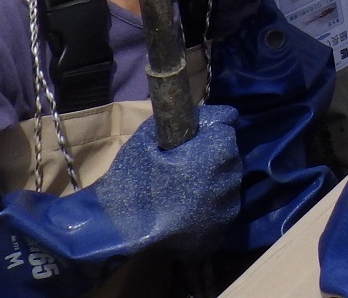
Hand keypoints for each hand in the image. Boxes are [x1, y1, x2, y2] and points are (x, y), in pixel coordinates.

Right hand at [93, 104, 241, 255]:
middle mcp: (230, 179)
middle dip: (211, 154)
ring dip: (212, 180)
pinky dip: (208, 205)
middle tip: (183, 163)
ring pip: (226, 182)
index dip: (206, 129)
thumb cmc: (132, 178)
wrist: (117, 229)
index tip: (189, 136)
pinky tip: (185, 209)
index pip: (225, 127)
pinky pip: (220, 208)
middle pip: (228, 156)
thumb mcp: (149, 137)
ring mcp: (227, 208)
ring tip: (182, 188)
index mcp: (217, 152)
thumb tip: (201, 115)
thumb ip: (180, 119)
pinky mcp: (219, 231)